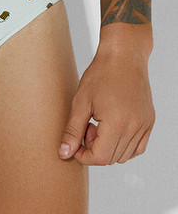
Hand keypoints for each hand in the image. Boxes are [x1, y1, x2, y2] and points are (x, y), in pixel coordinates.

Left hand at [58, 47, 154, 164]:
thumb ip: (73, 130)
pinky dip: (124, 145)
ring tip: (99, 123)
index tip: (75, 143)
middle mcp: (135, 127)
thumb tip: (64, 153)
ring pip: (125, 155)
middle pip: (112, 158)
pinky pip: (138, 147)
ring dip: (109, 147)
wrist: (124, 55)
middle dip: (94, 149)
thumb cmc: (101, 73)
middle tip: (87, 126)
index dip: (83, 155)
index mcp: (116, 122)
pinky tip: (112, 128)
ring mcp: (144, 125)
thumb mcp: (81, 101)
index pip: (100, 157)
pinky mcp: (149, 121)